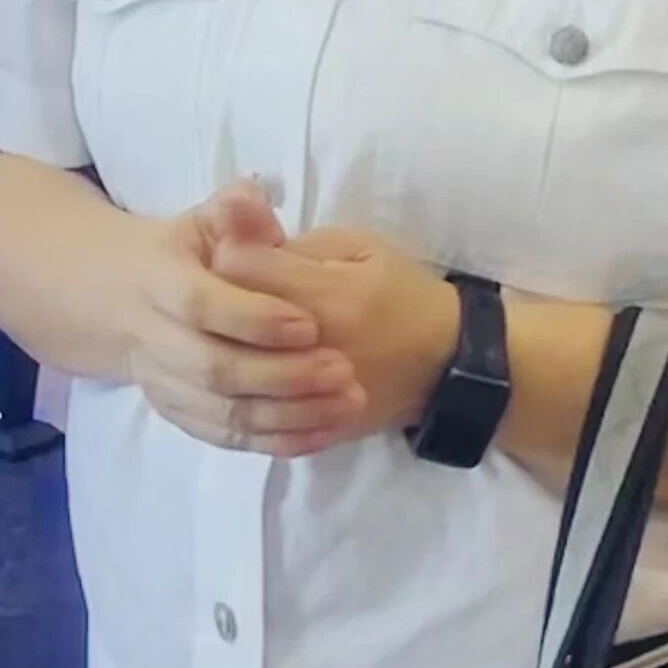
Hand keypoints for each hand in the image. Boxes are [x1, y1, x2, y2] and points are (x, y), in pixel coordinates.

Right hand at [110, 180, 361, 453]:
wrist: (118, 299)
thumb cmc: (180, 255)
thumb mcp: (201, 222)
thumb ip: (234, 212)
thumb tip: (255, 195)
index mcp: (155, 278)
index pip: (199, 303)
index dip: (252, 318)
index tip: (309, 324)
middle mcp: (150, 336)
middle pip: (212, 368)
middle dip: (281, 374)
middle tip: (343, 370)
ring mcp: (162, 381)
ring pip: (223, 413)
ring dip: (289, 414)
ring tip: (348, 401)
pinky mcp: (178, 412)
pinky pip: (228, 438)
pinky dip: (276, 441)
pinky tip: (325, 432)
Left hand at [233, 225, 467, 457]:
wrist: (453, 362)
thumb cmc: (405, 293)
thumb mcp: (358, 248)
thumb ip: (298, 245)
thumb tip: (242, 240)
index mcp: (323, 294)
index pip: (235, 265)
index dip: (225, 250)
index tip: (234, 248)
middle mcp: (310, 348)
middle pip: (223, 321)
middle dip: (214, 302)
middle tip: (223, 293)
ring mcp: (312, 395)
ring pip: (233, 377)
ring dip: (223, 352)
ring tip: (232, 335)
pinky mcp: (317, 426)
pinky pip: (259, 421)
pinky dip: (243, 399)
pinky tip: (245, 378)